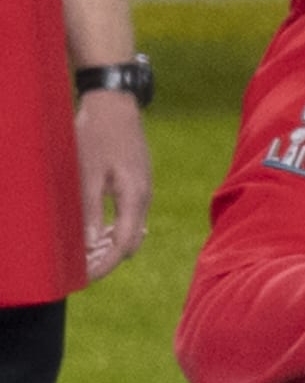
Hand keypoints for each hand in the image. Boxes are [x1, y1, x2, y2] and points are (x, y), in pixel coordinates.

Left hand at [74, 90, 150, 281]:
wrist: (115, 103)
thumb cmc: (98, 136)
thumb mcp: (87, 174)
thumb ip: (89, 211)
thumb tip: (88, 245)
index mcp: (135, 198)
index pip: (123, 245)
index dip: (104, 265)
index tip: (85, 279)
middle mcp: (144, 198)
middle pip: (130, 242)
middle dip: (107, 260)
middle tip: (81, 273)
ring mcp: (144, 190)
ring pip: (130, 230)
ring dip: (110, 246)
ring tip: (86, 257)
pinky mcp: (138, 183)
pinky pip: (130, 216)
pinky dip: (114, 230)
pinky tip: (97, 233)